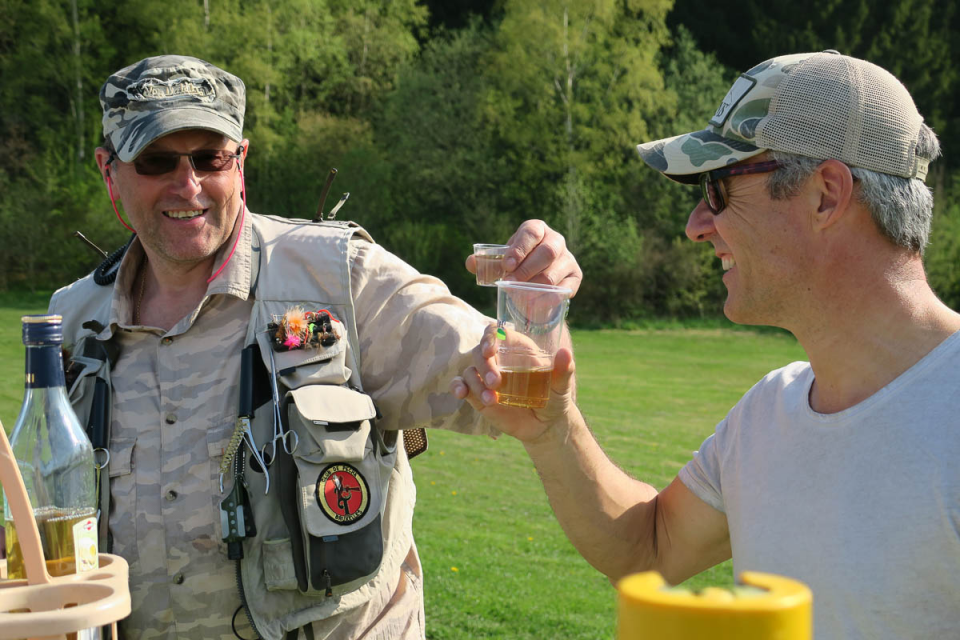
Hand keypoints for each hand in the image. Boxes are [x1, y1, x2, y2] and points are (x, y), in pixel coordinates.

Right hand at [450, 324, 575, 443]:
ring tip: (491, 400)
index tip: (490, 350)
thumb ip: (564, 370)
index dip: (490, 337)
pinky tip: (460, 393)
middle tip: (496, 382)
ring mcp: (485, 376)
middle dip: (485, 365)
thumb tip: (565, 353)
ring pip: (470, 370)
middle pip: (480, 351)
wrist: (544, 425)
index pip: (497, 333)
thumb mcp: (562, 386)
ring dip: (475, 383)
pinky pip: (461, 385)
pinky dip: (457, 387)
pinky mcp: (477, 394)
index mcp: (517, 349)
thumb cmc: (554, 399)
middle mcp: (499, 359)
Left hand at [465, 220, 581, 296]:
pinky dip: (547, 298)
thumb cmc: (517, 266)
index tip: (506, 265)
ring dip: (535, 286)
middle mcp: (556, 240)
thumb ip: (484, 263)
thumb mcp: (501, 262)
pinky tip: (533, 304)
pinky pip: (564, 289)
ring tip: (518, 296)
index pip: (531, 232)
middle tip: (510, 283)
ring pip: (554, 272)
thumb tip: (471, 263)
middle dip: (527, 269)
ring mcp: (568, 258)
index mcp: (537, 229)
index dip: (519, 248)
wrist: (536, 281)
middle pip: (547, 252)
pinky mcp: (575, 276)